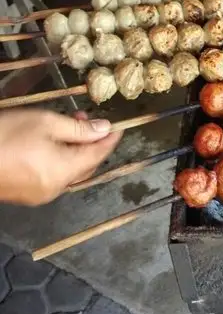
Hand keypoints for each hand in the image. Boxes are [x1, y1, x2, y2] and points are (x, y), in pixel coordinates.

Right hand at [0, 109, 122, 205]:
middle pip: (85, 166)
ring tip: (68, 125)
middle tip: (86, 118)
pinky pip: (52, 176)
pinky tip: (50, 142)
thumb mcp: (45, 123)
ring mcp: (39, 195)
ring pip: (68, 172)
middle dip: (90, 143)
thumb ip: (79, 129)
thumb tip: (105, 129)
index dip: (110, 139)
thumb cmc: (5, 136)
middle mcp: (55, 188)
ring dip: (74, 150)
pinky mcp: (25, 194)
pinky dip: (59, 160)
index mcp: (63, 172)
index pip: (98, 155)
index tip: (120, 125)